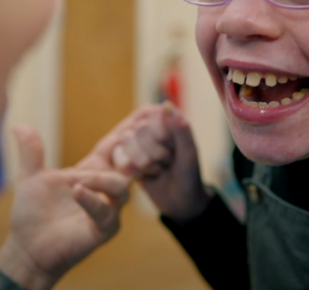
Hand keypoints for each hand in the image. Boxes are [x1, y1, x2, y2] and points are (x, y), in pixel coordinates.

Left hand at [0, 125, 130, 289]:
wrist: (26, 248)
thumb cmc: (32, 214)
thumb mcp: (30, 178)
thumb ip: (31, 152)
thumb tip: (18, 124)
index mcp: (92, 171)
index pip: (116, 146)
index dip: (130, 129)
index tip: (145, 110)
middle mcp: (105, 189)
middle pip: (131, 163)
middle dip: (135, 148)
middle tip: (128, 135)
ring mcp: (108, 209)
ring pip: (120, 188)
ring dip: (101, 179)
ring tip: (76, 180)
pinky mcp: (103, 230)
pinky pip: (105, 213)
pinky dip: (91, 200)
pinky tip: (76, 191)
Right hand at [81, 103, 210, 222]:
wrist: (179, 203)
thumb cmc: (189, 176)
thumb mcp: (189, 155)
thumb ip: (181, 130)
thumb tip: (166, 105)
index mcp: (168, 118)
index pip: (153, 116)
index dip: (162, 138)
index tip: (174, 151)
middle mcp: (150, 124)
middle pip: (139, 130)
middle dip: (155, 153)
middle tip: (167, 162)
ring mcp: (136, 140)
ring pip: (126, 142)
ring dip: (144, 162)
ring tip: (158, 169)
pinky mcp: (125, 155)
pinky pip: (119, 156)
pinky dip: (133, 170)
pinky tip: (144, 175)